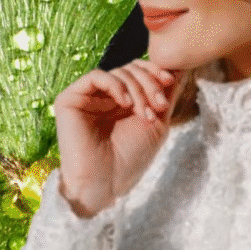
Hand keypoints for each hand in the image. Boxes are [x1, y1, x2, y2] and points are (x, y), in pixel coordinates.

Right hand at [53, 60, 187, 216]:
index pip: (138, 70)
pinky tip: (125, 103)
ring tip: (145, 114)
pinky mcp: (70, 99)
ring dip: (138, 89)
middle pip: (130, 69)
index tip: (169, 81)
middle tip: (159, 105)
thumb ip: (165, 95)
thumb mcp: (157, 123)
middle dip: (149, 83)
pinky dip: (116, 85)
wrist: (106, 182)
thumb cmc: (130, 159)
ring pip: (117, 72)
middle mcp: (103, 96)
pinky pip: (96, 76)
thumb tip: (180, 67)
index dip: (155, 70)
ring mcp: (87, 97)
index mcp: (121, 101)